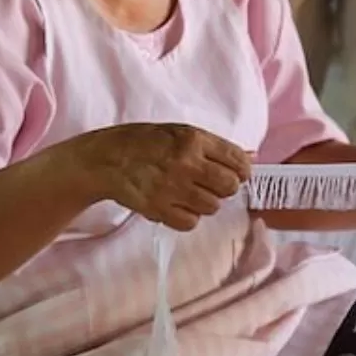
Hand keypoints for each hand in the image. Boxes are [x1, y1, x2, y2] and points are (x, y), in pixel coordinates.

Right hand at [78, 123, 250, 230]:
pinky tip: (177, 206)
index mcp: (193, 139)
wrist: (104, 159)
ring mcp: (172, 187)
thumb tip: (251, 156)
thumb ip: (214, 146)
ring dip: (205, 203)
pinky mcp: (159, 209)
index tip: (237, 175)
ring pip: (212, 207)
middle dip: (225, 188)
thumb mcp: (179, 132)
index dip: (242, 171)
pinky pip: (191, 222)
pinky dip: (187, 217)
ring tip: (189, 194)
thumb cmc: (142, 142)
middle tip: (212, 185)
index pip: (237, 161)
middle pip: (229, 187)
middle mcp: (186, 163)